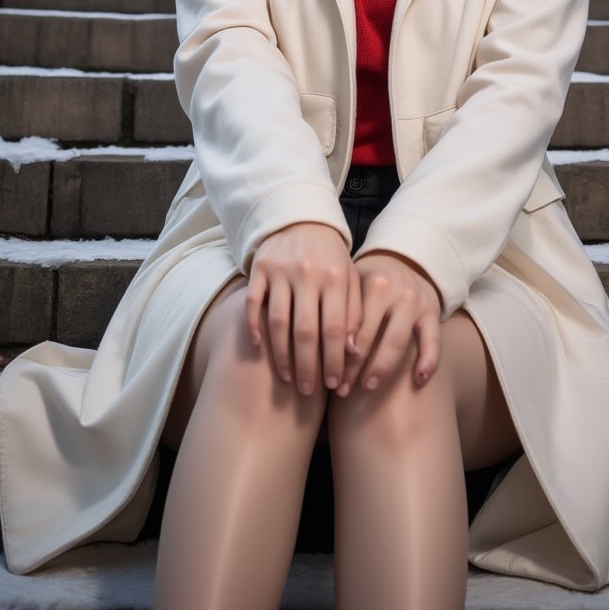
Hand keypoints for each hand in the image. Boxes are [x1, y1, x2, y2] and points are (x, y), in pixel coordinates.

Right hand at [245, 222, 362, 395]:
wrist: (301, 219)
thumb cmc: (331, 258)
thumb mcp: (350, 278)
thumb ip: (355, 311)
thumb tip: (354, 352)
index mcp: (336, 277)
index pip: (336, 328)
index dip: (334, 360)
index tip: (334, 385)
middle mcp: (308, 273)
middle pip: (306, 331)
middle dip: (308, 366)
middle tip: (309, 390)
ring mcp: (281, 270)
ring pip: (279, 322)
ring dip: (282, 355)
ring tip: (287, 378)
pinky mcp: (259, 268)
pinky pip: (253, 303)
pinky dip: (254, 327)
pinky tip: (259, 348)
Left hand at [336, 251, 442, 397]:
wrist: (403, 263)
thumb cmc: (369, 282)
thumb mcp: (355, 286)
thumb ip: (345, 312)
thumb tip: (330, 348)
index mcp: (373, 284)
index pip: (352, 326)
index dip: (337, 354)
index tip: (327, 377)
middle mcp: (396, 291)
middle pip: (372, 337)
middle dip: (354, 367)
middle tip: (341, 390)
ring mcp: (416, 302)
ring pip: (398, 342)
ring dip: (381, 369)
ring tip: (368, 388)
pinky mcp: (433, 312)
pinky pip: (434, 340)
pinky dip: (429, 360)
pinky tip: (420, 379)